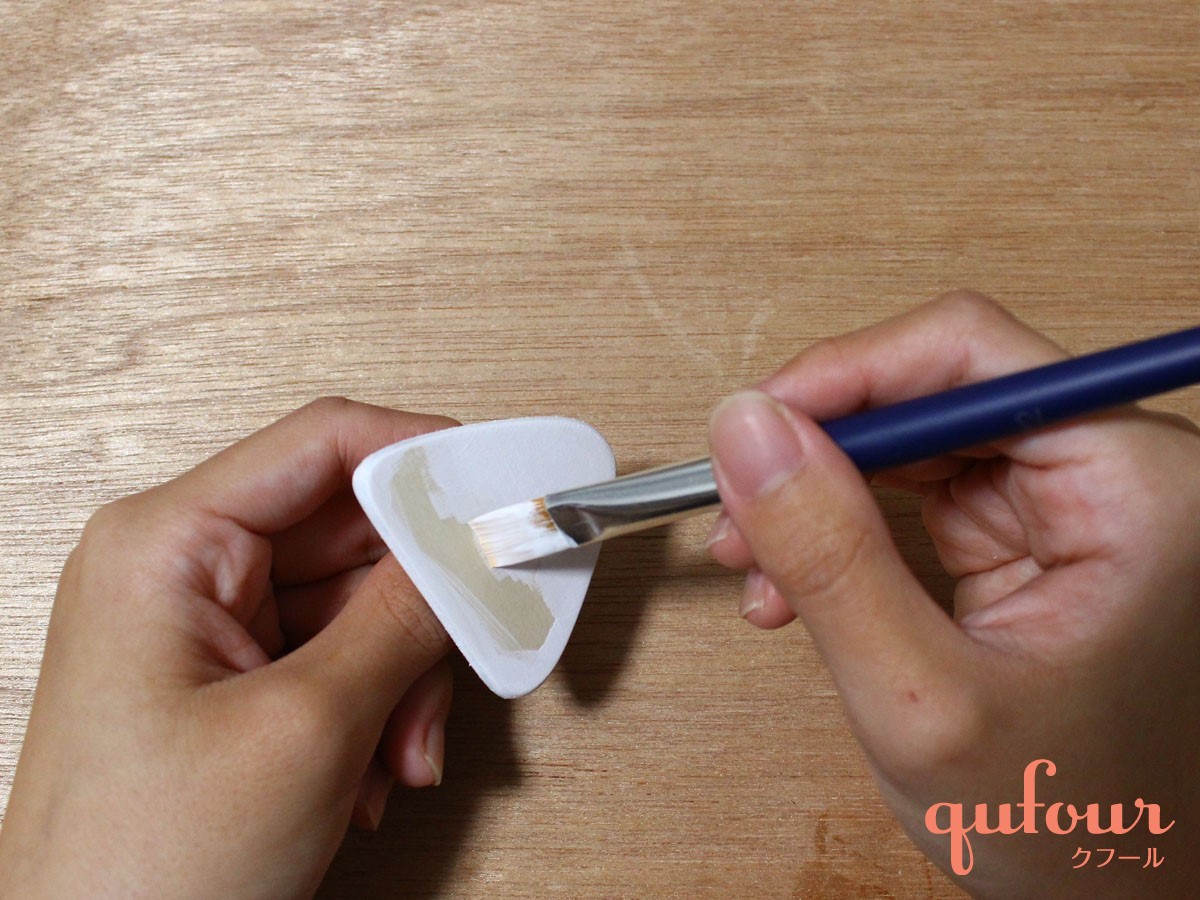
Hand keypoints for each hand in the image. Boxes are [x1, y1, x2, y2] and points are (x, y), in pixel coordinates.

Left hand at [0, 398, 456, 899]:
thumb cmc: (140, 873)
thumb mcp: (305, 728)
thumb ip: (401, 619)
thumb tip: (469, 545)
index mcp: (166, 545)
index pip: (322, 444)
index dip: (421, 456)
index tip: (495, 485)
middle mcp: (182, 572)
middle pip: (350, 531)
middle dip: (418, 604)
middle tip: (469, 644)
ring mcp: (207, 629)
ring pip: (356, 602)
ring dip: (403, 673)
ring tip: (402, 748)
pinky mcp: (231, 682)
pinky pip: (338, 656)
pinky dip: (377, 707)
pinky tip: (370, 770)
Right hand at [706, 293, 1199, 897]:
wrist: (1121, 899)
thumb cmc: (1072, 826)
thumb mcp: (924, 700)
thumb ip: (831, 557)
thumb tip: (747, 429)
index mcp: (1135, 488)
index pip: (968, 355)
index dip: (844, 376)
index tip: (751, 429)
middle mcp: (1111, 473)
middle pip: (931, 390)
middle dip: (819, 451)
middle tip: (739, 513)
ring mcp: (1067, 505)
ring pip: (908, 443)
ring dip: (818, 495)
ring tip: (759, 570)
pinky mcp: (1027, 538)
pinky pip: (912, 497)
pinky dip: (842, 533)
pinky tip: (798, 589)